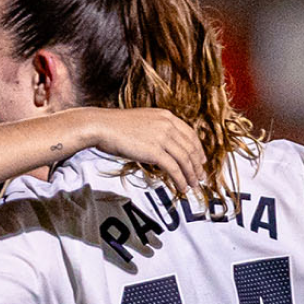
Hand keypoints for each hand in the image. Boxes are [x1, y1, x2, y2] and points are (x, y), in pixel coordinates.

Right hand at [77, 107, 203, 193]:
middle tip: (200, 176)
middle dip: (197, 165)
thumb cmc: (116, 126)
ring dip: (191, 175)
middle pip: (190, 148)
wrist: (102, 126)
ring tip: (192, 185)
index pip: (190, 134)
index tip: (201, 160)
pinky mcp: (154, 151)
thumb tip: (164, 147)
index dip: (198, 149)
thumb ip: (156, 130)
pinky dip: (180, 179)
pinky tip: (182, 186)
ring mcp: (162, 137)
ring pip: (185, 159)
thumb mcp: (143, 122)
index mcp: (166, 116)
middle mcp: (167, 125)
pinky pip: (174, 168)